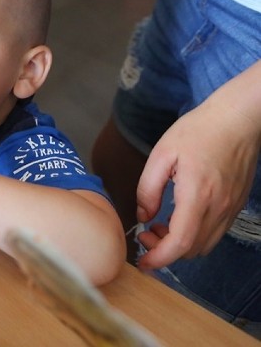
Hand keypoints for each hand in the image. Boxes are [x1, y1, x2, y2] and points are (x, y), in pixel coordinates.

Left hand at [135, 95, 259, 269]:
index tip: (143, 262)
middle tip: (145, 234)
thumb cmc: (198, 131)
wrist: (237, 119)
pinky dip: (195, 235)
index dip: (159, 258)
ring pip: (205, 244)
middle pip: (191, 249)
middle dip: (165, 250)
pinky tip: (179, 217)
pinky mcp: (236, 204)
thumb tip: (143, 215)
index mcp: (197, 195)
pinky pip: (215, 232)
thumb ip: (148, 189)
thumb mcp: (161, 155)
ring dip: (180, 244)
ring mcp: (231, 208)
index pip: (179, 243)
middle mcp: (218, 207)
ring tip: (159, 226)